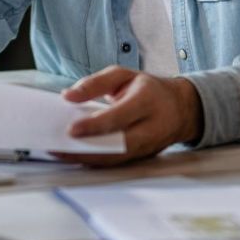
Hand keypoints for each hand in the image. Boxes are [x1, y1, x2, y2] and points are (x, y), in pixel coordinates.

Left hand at [53, 66, 202, 166]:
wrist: (181, 109)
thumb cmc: (148, 90)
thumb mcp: (124, 75)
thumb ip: (95, 83)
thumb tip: (68, 96)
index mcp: (147, 101)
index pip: (120, 117)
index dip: (95, 125)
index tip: (71, 130)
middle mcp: (150, 128)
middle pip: (117, 145)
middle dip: (86, 150)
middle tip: (58, 148)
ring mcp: (148, 148)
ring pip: (115, 160)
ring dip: (86, 159)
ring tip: (59, 153)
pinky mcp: (142, 159)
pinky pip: (116, 164)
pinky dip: (93, 162)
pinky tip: (74, 157)